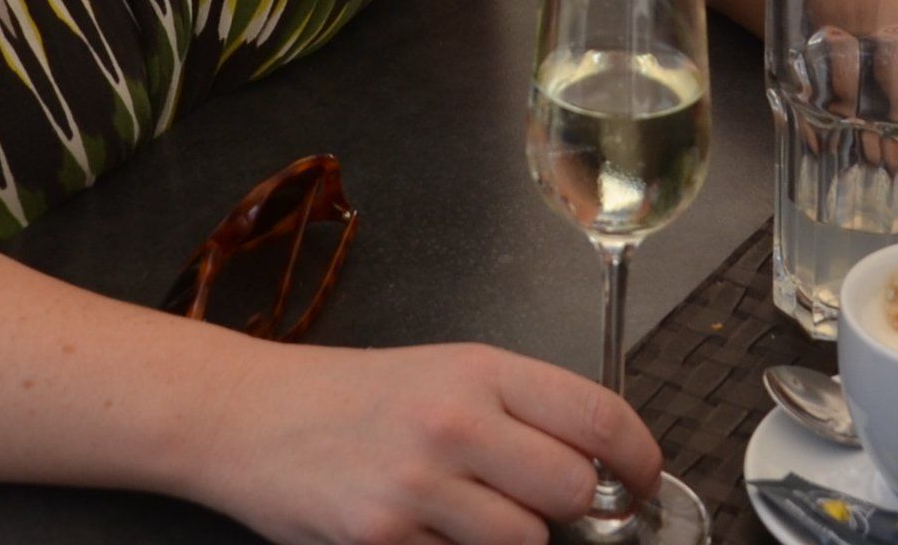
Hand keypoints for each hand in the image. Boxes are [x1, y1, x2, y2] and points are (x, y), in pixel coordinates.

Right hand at [211, 340, 660, 544]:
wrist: (253, 415)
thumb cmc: (355, 396)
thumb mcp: (444, 373)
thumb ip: (519, 410)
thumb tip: (596, 463)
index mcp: (480, 370)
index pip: (595, 415)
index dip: (638, 457)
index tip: (644, 479)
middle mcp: (456, 421)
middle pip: (571, 490)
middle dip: (567, 506)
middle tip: (538, 500)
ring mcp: (419, 485)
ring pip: (525, 542)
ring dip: (512, 539)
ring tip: (470, 514)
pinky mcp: (384, 538)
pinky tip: (423, 529)